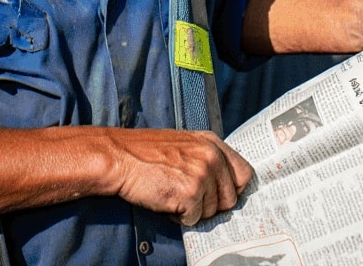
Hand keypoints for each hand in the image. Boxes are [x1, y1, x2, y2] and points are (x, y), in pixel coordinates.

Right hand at [106, 128, 253, 225]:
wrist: (119, 158)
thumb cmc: (145, 153)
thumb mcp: (184, 144)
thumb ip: (206, 158)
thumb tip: (221, 185)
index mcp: (212, 143)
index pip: (244, 174)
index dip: (233, 190)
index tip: (220, 196)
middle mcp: (212, 157)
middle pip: (230, 198)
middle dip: (210, 205)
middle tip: (188, 199)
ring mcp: (203, 175)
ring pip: (212, 212)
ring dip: (193, 211)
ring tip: (172, 195)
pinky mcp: (190, 194)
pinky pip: (194, 220)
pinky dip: (179, 217)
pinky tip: (165, 202)